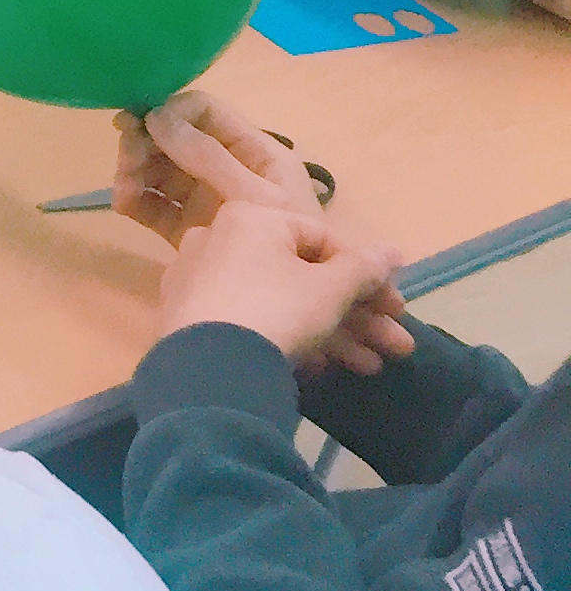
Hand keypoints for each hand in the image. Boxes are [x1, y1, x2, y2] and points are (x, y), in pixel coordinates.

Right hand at [113, 90, 319, 246]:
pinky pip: (154, 203)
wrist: (281, 310)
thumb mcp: (254, 198)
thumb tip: (157, 116)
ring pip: (159, 168)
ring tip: (123, 191)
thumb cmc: (285, 245)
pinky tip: (123, 206)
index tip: (138, 125)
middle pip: (175, 139)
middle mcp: (227, 169)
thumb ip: (208, 157)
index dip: (170, 112)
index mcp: (255, 153)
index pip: (206, 113)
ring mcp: (205, 198)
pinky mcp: (186, 226)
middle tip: (126, 162)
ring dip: (135, 172)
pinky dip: (134, 200)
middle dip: (146, 145)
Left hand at [156, 199, 413, 377]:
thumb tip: (393, 250)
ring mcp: (202, 282)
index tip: (396, 308)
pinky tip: (324, 371)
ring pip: (283, 303)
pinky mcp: (193, 320)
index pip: (323, 239)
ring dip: (335, 334)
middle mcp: (220, 242)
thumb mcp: (330, 289)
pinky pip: (253, 322)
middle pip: (305, 277)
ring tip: (371, 368)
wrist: (209, 368)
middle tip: (396, 346)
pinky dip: (291, 341)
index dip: (367, 274)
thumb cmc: (277, 310)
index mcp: (251, 220)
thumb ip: (364, 269)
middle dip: (357, 314)